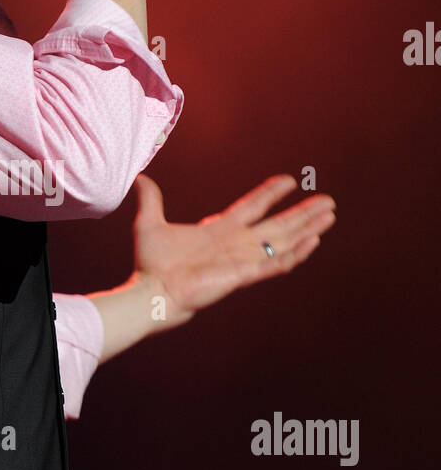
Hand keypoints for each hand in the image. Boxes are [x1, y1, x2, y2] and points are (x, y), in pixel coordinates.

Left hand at [131, 172, 336, 328]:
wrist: (152, 290)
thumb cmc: (151, 264)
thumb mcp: (150, 223)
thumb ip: (151, 200)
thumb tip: (140, 179)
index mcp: (220, 231)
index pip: (253, 207)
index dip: (271, 193)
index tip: (290, 180)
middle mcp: (237, 245)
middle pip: (279, 225)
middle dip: (303, 213)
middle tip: (328, 201)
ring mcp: (243, 260)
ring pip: (284, 242)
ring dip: (307, 229)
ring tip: (330, 215)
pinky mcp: (244, 275)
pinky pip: (276, 264)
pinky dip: (296, 253)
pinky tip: (313, 240)